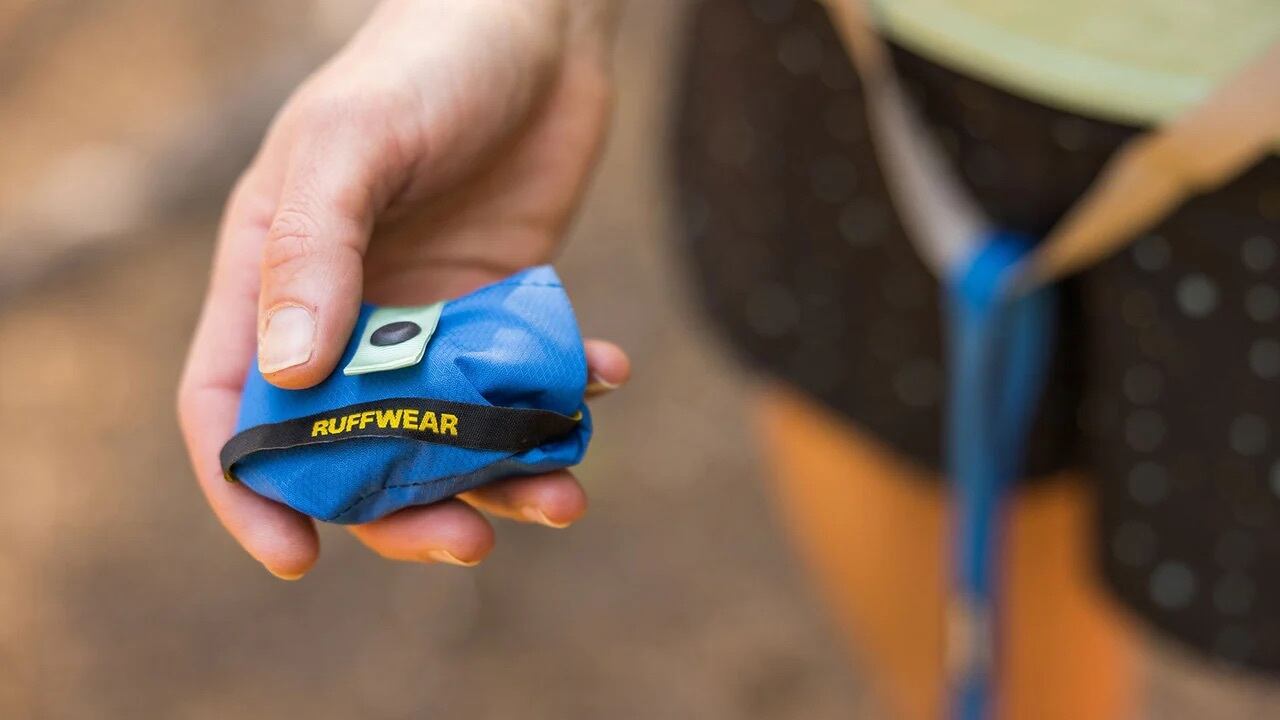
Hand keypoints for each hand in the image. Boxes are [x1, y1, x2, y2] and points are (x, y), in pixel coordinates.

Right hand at [177, 0, 625, 578]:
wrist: (539, 20)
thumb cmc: (429, 59)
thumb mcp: (356, 139)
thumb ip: (316, 248)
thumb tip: (285, 375)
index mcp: (276, 272)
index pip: (233, 403)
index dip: (251, 487)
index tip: (297, 554)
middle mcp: (348, 307)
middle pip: (352, 443)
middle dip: (405, 505)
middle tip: (471, 538)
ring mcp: (429, 313)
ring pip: (449, 429)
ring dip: (501, 472)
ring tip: (564, 490)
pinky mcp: (504, 305)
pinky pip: (525, 380)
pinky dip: (563, 399)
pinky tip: (605, 376)